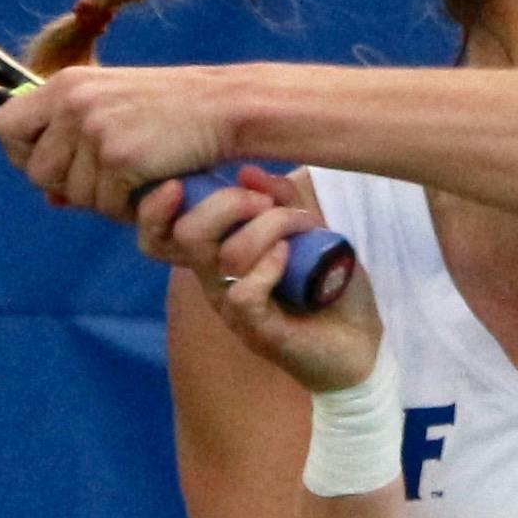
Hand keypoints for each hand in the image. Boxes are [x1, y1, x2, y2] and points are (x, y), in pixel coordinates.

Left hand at [0, 66, 238, 214]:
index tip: (52, 163)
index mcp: (65, 85)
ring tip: (137, 178)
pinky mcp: (120, 159)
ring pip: (74, 195)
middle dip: (68, 187)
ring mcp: (95, 131)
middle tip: (106, 180)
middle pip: (37, 172)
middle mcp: (73, 104)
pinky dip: (131, 207)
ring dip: (104, 200)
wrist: (224, 107)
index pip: (3, 126)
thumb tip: (50, 199)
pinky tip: (153, 186)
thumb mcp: (114, 110)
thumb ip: (74, 144)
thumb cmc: (173, 111)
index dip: (21, 154)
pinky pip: (107, 207)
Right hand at [163, 167, 381, 395]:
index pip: (159, 233)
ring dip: (269, 228)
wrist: (362, 345)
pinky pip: (244, 294)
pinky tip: (290, 258)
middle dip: (226, 204)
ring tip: (303, 225)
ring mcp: (234, 309)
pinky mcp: (259, 332)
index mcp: (217, 254)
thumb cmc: (331, 287)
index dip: (155, 207)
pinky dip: (268, 267)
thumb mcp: (310, 230)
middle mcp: (216, 281)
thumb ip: (281, 199)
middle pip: (186, 235)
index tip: (179, 181)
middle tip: (266, 204)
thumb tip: (248, 173)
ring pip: (225, 256)